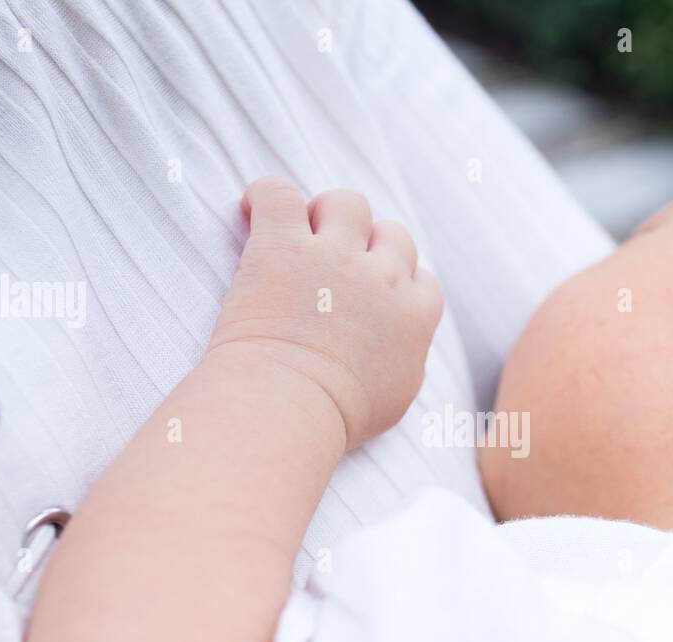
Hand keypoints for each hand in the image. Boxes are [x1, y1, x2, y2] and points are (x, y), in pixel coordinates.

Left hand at [210, 177, 443, 449]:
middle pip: (390, 233)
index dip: (395, 282)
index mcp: (415, 314)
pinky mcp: (283, 246)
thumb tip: (400, 345)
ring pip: (345, 203)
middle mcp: (382, 276)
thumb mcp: (396, 396)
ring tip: (298, 237)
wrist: (289, 408)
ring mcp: (333, 256)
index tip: (371, 297)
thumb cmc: (337, 417)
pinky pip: (279, 194)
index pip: (421, 277)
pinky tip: (251, 211)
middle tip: (331, 270)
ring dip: (325, 214)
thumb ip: (405, 357)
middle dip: (367, 246)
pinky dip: (265, 196)